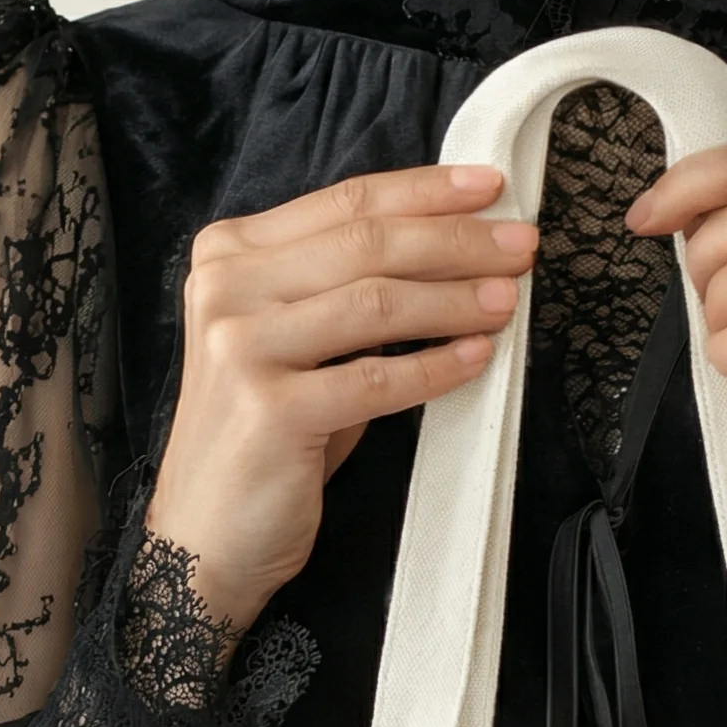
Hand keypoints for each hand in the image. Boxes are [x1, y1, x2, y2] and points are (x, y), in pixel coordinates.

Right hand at [143, 163, 539, 635]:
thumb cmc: (265, 444)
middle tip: (521, 245)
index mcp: (230, 255)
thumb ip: (344, 294)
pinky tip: (477, 359)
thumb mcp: (296, 348)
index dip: (424, 192)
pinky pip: (376, 380)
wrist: (204, 538)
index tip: (491, 189)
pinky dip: (434, 369)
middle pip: (365, 243)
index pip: (344, 204)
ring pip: (374, 302)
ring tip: (508, 300)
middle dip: (455, 240)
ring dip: (454, 299)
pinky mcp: (270, 411)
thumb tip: (447, 253)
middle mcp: (227, 289)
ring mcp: (242, 347)